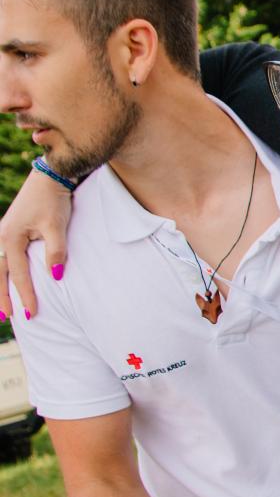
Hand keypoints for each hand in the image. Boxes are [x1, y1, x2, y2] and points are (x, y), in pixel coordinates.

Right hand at [0, 168, 73, 319]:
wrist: (49, 178)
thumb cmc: (53, 201)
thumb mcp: (57, 227)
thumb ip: (56, 252)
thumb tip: (55, 276)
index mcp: (11, 239)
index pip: (19, 275)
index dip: (26, 295)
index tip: (32, 313)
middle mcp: (1, 238)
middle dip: (1, 297)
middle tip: (5, 318)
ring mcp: (2, 234)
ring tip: (0, 305)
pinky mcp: (8, 231)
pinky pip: (0, 257)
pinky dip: (0, 271)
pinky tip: (3, 279)